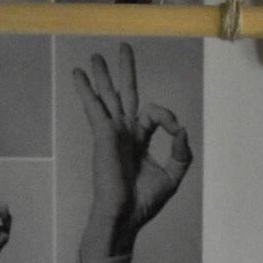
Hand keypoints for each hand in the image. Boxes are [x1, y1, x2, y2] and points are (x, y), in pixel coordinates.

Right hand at [71, 40, 191, 256]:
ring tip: (94, 56)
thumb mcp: (173, 176)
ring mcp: (112, 132)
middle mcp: (125, 132)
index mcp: (139, 140)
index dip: (168, 117)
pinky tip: (78, 75)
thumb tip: (183, 129)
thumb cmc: (144, 201)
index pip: (153, 114)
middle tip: (124, 47)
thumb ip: (181, 152)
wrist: (125, 216)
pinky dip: (86, 91)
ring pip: (107, 96)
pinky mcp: (103, 135)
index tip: (177, 130)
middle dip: (125, 71)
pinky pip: (95, 107)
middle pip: (125, 94)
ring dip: (101, 75)